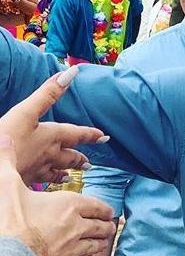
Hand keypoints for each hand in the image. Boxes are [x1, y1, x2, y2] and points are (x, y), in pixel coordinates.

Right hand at [0, 66, 108, 183]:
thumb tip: (70, 73)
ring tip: (78, 171)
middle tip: (91, 161)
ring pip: (59, 170)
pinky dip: (53, 180)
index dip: (90, 134)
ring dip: (70, 168)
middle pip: (69, 156)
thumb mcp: (25, 112)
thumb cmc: (5, 139)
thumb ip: (47, 94)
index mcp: (50, 136)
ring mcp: (37, 169)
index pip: (76, 134)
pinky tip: (54, 181)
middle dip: (80, 157)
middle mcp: (48, 154)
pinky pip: (44, 181)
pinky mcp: (25, 180)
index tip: (103, 137)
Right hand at [0, 136, 114, 255]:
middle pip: (101, 226)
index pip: (97, 206)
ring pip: (96, 245)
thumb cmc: (9, 222)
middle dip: (106, 226)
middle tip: (110, 226)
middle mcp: (77, 227)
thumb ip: (7, 161)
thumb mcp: (7, 186)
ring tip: (101, 242)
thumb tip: (3, 137)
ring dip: (99, 242)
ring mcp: (73, 249)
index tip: (108, 211)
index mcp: (69, 205)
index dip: (103, 209)